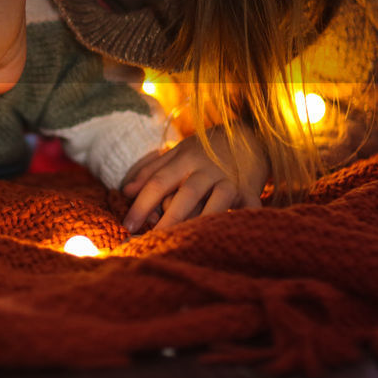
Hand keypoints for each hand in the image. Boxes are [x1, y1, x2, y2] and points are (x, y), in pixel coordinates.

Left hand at [121, 125, 265, 232]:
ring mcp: (231, 181)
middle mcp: (208, 170)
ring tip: (185, 243)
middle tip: (151, 240)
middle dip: (168, 220)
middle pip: (186, 196)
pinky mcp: (250, 192)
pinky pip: (246, 210)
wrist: (251, 134)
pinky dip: (241, 222)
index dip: (142, 204)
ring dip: (201, 223)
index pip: (159, 182)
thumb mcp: (179, 152)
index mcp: (186, 160)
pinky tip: (228, 239)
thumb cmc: (207, 149)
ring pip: (216, 204)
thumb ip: (153, 170)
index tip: (127, 224)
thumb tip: (126, 191)